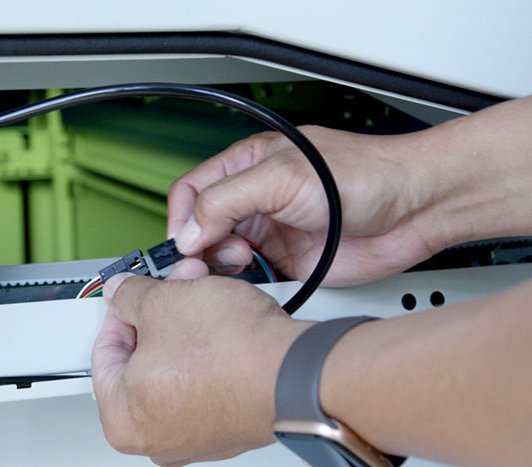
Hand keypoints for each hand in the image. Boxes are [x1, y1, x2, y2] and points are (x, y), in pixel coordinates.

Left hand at [91, 269, 312, 465]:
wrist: (297, 369)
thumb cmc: (231, 352)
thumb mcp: (162, 301)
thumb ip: (128, 296)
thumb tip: (121, 292)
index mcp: (124, 419)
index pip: (104, 353)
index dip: (120, 311)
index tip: (131, 294)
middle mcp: (157, 438)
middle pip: (144, 359)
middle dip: (160, 311)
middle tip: (172, 285)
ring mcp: (197, 436)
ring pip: (177, 365)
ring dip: (186, 323)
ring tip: (203, 294)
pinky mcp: (230, 425)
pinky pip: (206, 380)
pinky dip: (210, 349)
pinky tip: (224, 321)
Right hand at [167, 125, 445, 285]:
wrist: (415, 210)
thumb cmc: (364, 175)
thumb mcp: (283, 177)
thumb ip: (227, 200)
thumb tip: (190, 231)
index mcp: (246, 167)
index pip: (191, 192)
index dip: (181, 218)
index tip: (184, 245)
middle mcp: (254, 200)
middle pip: (202, 227)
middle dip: (200, 246)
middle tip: (210, 260)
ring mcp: (270, 233)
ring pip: (222, 256)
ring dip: (221, 266)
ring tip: (242, 263)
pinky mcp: (288, 263)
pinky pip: (251, 278)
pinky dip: (244, 285)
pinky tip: (253, 281)